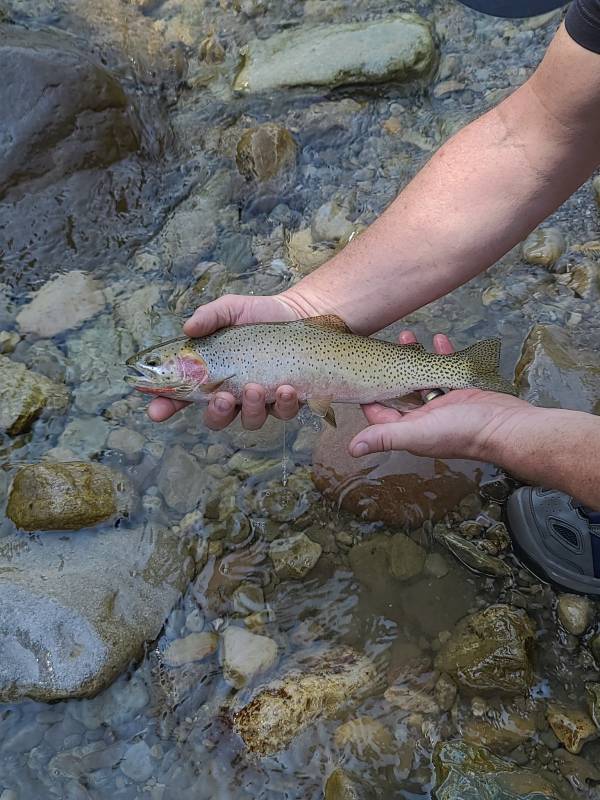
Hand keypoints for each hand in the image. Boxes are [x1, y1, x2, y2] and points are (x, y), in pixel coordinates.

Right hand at [148, 293, 304, 428]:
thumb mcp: (231, 309)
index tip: (156, 411)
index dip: (165, 407)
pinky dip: (284, 404)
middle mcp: (233, 393)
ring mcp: (261, 400)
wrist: (299, 313)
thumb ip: (209, 316)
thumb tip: (188, 328)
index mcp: (211, 375)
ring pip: (250, 421)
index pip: (181, 396)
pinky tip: (286, 388)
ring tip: (255, 388)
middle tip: (222, 398)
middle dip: (216, 414)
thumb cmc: (259, 314)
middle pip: (216, 419)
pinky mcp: (287, 400)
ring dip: (250, 409)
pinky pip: (284, 413)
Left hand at [350, 331, 532, 462]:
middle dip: (391, 369)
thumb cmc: (464, 432)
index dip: (368, 394)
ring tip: (407, 336)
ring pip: (423, 376)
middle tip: (384, 346)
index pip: (380, 412)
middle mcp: (425, 416)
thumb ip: (385, 437)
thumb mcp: (418, 433)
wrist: (508, 426)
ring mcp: (445, 402)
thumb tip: (352, 449)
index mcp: (410, 428)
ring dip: (415, 357)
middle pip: (400, 390)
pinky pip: (448, 368)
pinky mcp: (463, 389)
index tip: (357, 373)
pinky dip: (443, 354)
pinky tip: (439, 339)